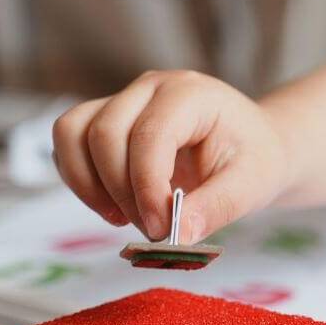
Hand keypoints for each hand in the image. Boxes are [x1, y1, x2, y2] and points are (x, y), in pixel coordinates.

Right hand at [52, 71, 289, 242]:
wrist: (254, 147)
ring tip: (126, 219)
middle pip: (105, 134)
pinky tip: (115, 208)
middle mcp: (152, 87)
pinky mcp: (107, 120)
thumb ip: (217, 207)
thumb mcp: (252, 184)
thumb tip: (179, 236)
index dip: (147, 186)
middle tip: (153, 229)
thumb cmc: (255, 158)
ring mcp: (125, 100)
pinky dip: (81, 181)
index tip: (162, 229)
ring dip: (91, 186)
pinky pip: (69, 144)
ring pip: (74, 133)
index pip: (150, 135)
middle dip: (122, 192)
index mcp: (191, 93)